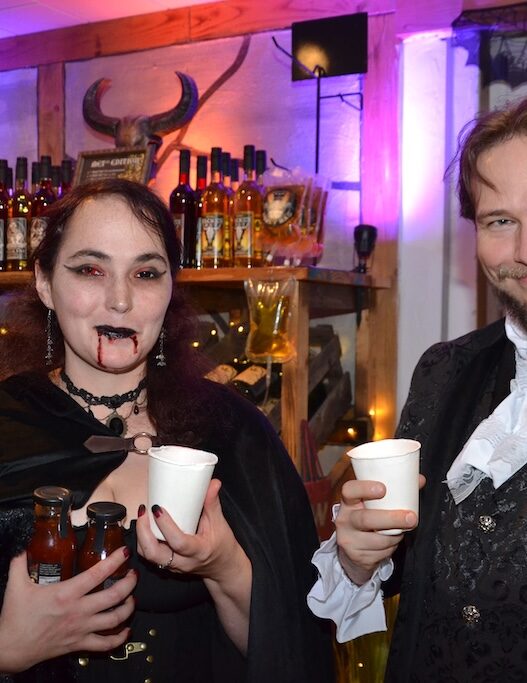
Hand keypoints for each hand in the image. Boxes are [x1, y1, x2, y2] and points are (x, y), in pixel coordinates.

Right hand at [0, 546, 136, 673]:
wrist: (10, 649)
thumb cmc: (15, 618)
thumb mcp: (16, 585)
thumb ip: (20, 562)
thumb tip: (23, 545)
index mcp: (66, 594)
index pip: (98, 574)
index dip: (115, 561)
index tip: (124, 551)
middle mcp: (78, 611)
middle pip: (114, 596)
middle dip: (130, 583)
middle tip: (134, 573)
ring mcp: (81, 629)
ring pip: (115, 619)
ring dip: (128, 607)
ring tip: (132, 597)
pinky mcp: (79, 644)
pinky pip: (105, 644)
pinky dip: (119, 637)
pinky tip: (126, 629)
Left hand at [136, 478, 251, 653]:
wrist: (222, 566)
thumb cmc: (222, 544)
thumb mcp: (220, 523)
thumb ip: (212, 503)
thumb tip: (213, 483)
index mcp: (198, 551)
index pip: (178, 542)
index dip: (165, 525)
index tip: (157, 508)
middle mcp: (183, 562)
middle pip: (154, 554)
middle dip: (143, 533)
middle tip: (143, 512)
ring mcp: (173, 566)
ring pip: (148, 556)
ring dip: (141, 536)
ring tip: (142, 516)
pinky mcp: (167, 565)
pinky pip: (150, 555)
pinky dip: (144, 540)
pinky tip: (145, 525)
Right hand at [335, 476, 424, 584]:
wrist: (352, 552)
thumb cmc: (367, 519)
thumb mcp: (373, 504)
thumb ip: (394, 491)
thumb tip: (419, 479)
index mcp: (348, 502)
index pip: (349, 490)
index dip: (365, 488)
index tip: (383, 489)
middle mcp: (345, 520)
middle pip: (366, 519)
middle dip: (392, 518)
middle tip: (411, 517)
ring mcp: (349, 539)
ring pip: (378, 539)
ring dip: (396, 535)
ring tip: (402, 530)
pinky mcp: (357, 556)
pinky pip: (381, 553)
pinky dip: (392, 547)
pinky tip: (391, 542)